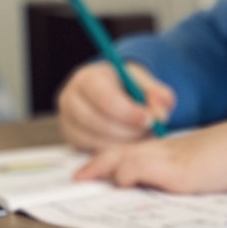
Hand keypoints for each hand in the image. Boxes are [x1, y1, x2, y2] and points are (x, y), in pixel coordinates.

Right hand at [57, 61, 175, 150]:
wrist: (116, 91)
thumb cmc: (131, 87)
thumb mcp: (148, 84)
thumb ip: (158, 95)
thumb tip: (158, 113)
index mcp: (89, 78)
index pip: (103, 97)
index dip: (128, 112)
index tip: (149, 120)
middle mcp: (71, 97)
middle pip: (95, 121)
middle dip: (127, 130)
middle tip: (149, 130)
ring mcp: (67, 119)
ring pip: (93, 139)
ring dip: (122, 142)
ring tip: (142, 135)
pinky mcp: (72, 137)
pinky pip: (91, 150)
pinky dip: (113, 150)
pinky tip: (129, 141)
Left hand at [75, 107, 226, 193]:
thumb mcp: (225, 162)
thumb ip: (205, 170)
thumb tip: (198, 182)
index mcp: (186, 149)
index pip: (143, 151)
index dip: (119, 160)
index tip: (104, 170)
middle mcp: (176, 150)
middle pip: (125, 151)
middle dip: (99, 165)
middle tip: (81, 177)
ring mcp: (176, 159)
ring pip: (124, 158)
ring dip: (103, 170)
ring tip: (84, 181)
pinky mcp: (181, 172)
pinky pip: (138, 169)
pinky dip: (125, 175)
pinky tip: (122, 182)